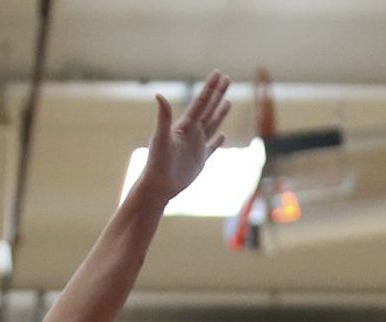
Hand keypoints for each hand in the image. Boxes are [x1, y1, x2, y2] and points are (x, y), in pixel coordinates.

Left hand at [138, 71, 232, 201]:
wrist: (158, 185)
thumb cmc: (157, 162)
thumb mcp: (161, 138)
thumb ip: (163, 116)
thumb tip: (158, 95)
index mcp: (186, 125)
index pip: (201, 102)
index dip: (210, 88)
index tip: (218, 73)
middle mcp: (192, 133)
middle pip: (209, 109)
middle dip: (218, 94)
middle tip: (227, 78)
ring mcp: (197, 146)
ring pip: (212, 125)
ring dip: (220, 113)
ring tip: (228, 101)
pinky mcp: (200, 161)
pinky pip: (212, 148)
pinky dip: (217, 141)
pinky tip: (222, 135)